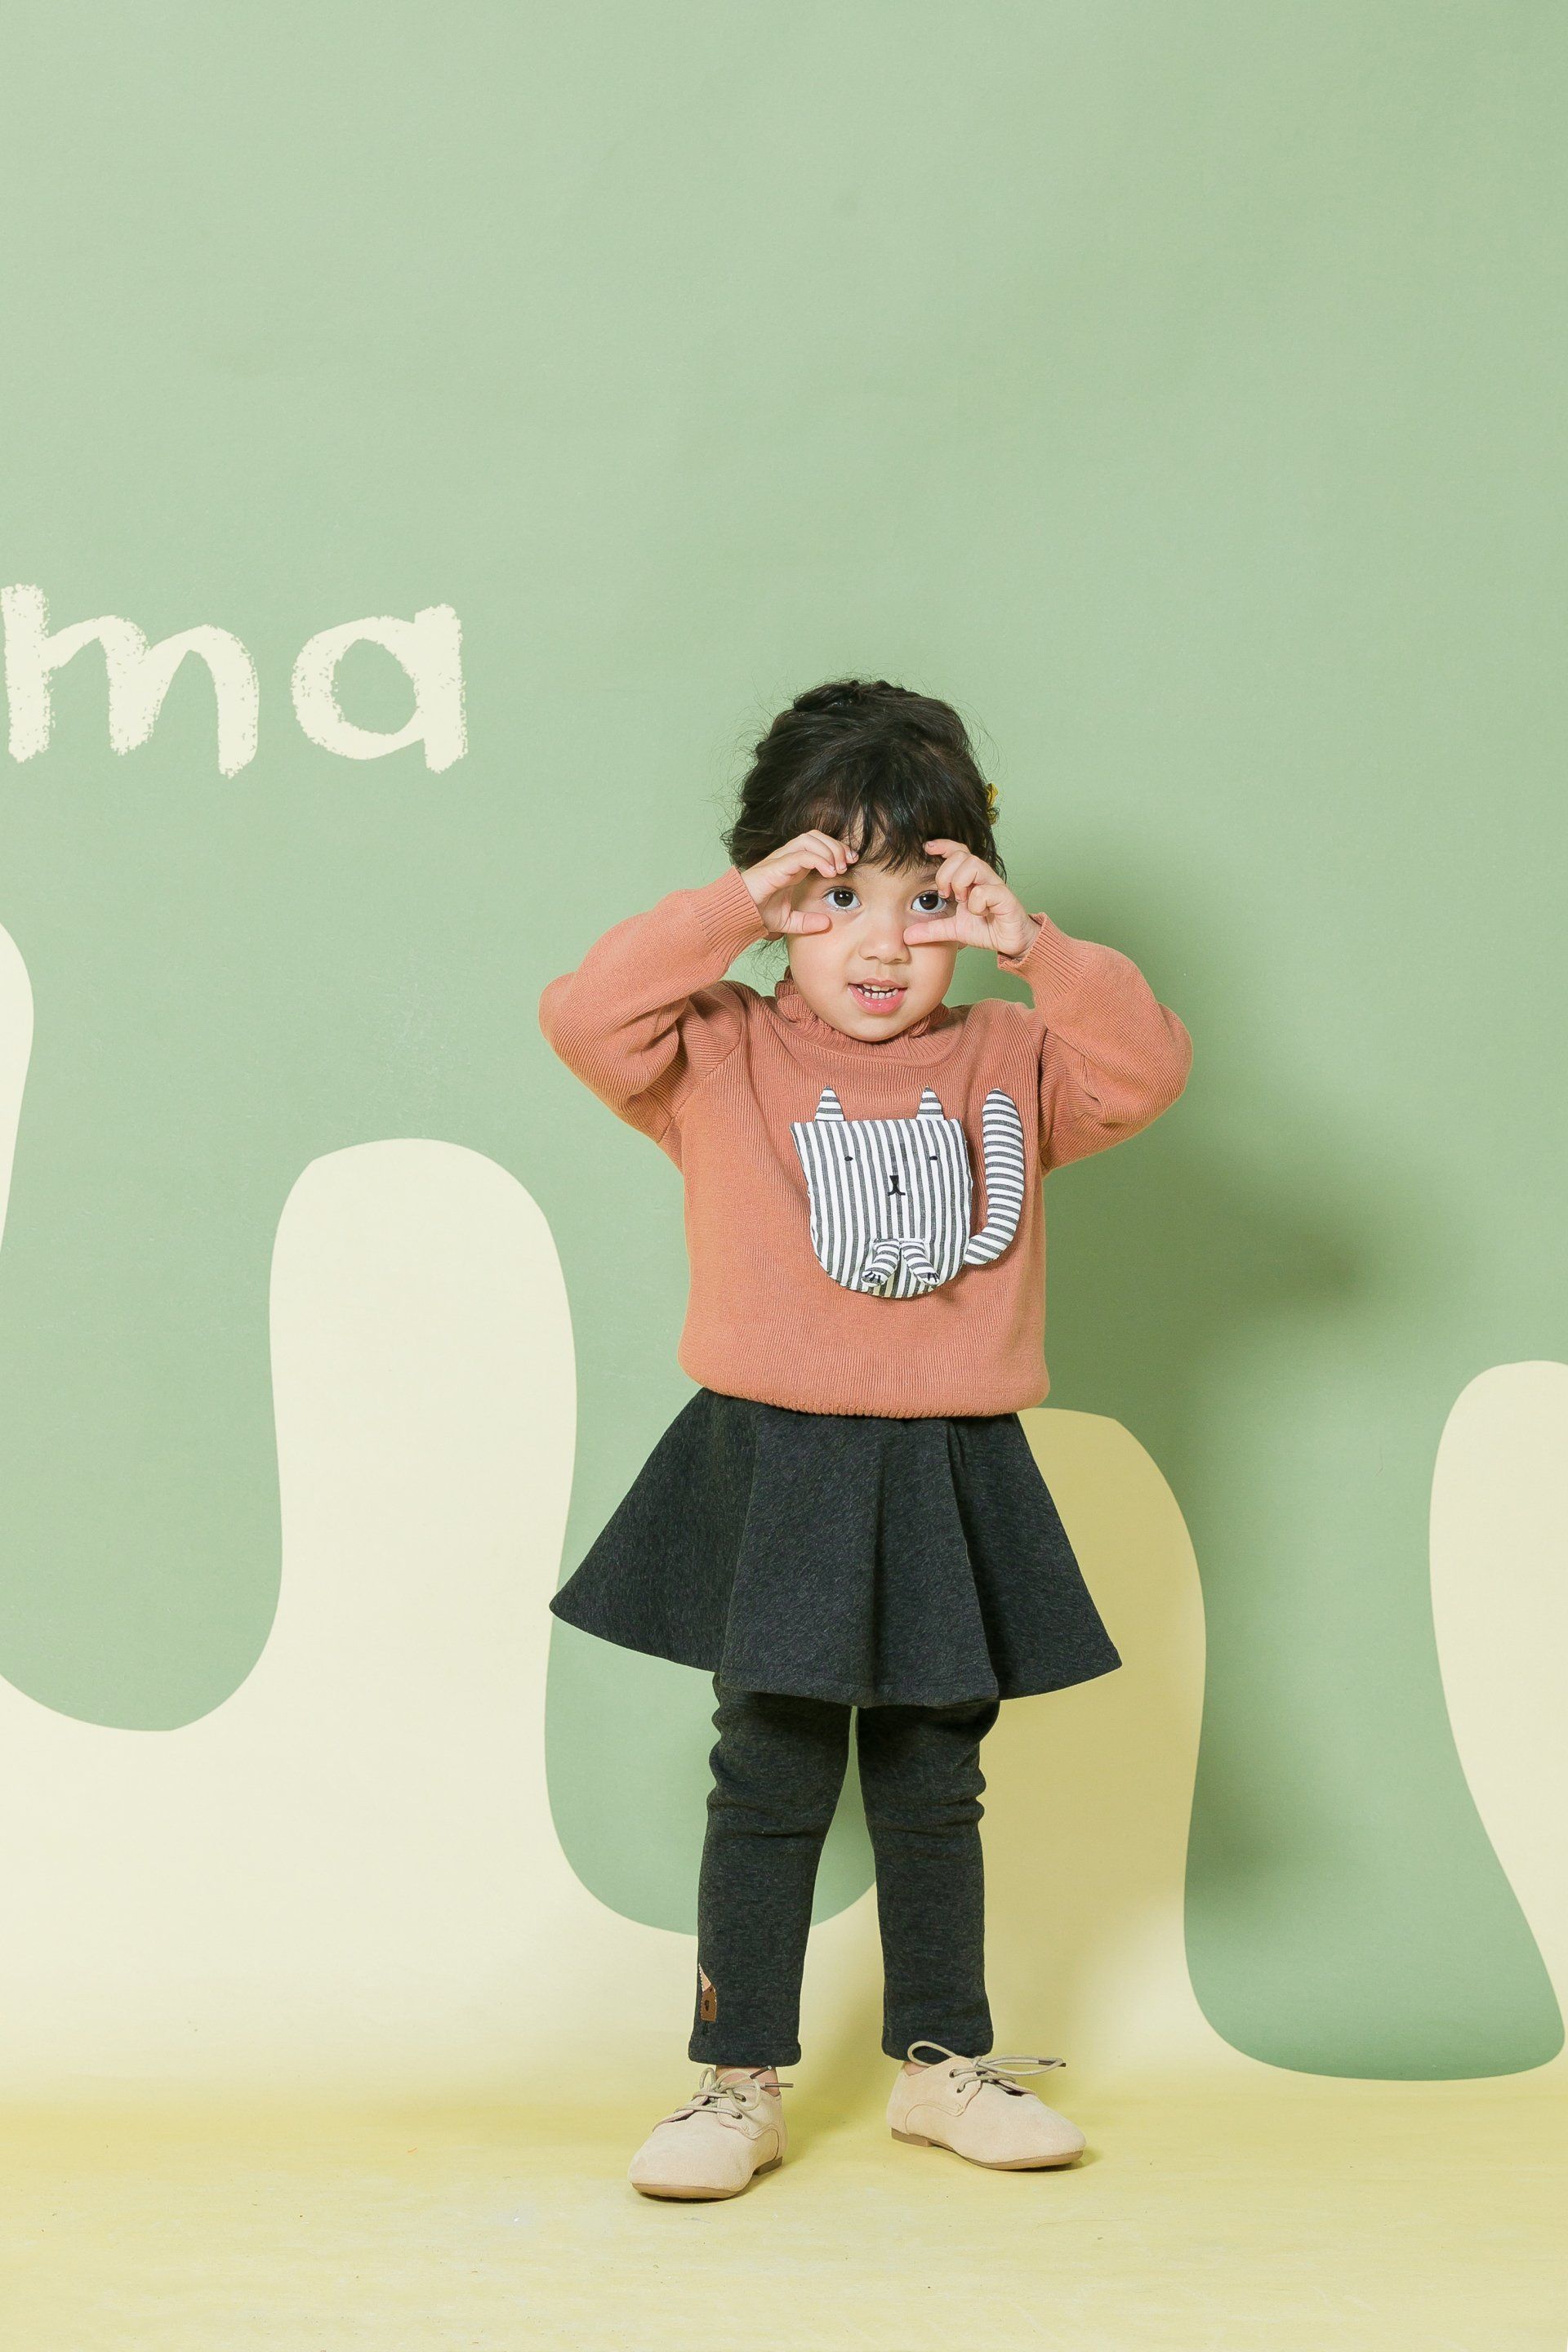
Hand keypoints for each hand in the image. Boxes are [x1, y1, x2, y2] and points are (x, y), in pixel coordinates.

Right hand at [739, 831, 856, 937]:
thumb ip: (807, 922)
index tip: (850, 863)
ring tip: (838, 868)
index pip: (817, 845)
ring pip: (809, 839)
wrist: (736, 915)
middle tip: (848, 863)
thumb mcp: (788, 921)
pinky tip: (828, 871)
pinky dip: (819, 860)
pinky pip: (801, 854)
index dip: (836, 850)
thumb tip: (827, 923)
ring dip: (829, 850)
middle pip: (815, 836)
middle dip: (836, 845)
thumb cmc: (757, 913)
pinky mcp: (776, 866)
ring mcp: (780, 860)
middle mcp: (787, 858)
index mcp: (792, 866)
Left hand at [904, 839, 1038, 958]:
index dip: (943, 845)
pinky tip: (980, 914)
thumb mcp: (953, 930)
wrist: (1010, 942)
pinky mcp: (1005, 897)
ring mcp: (995, 885)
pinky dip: (976, 904)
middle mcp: (983, 877)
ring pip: (974, 864)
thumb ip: (931, 930)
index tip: (927, 847)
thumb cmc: (986, 929)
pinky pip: (985, 891)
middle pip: (962, 855)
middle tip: (946, 894)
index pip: (958, 851)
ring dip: (960, 883)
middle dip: (946, 873)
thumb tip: (907, 936)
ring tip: (962, 902)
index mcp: (971, 879)